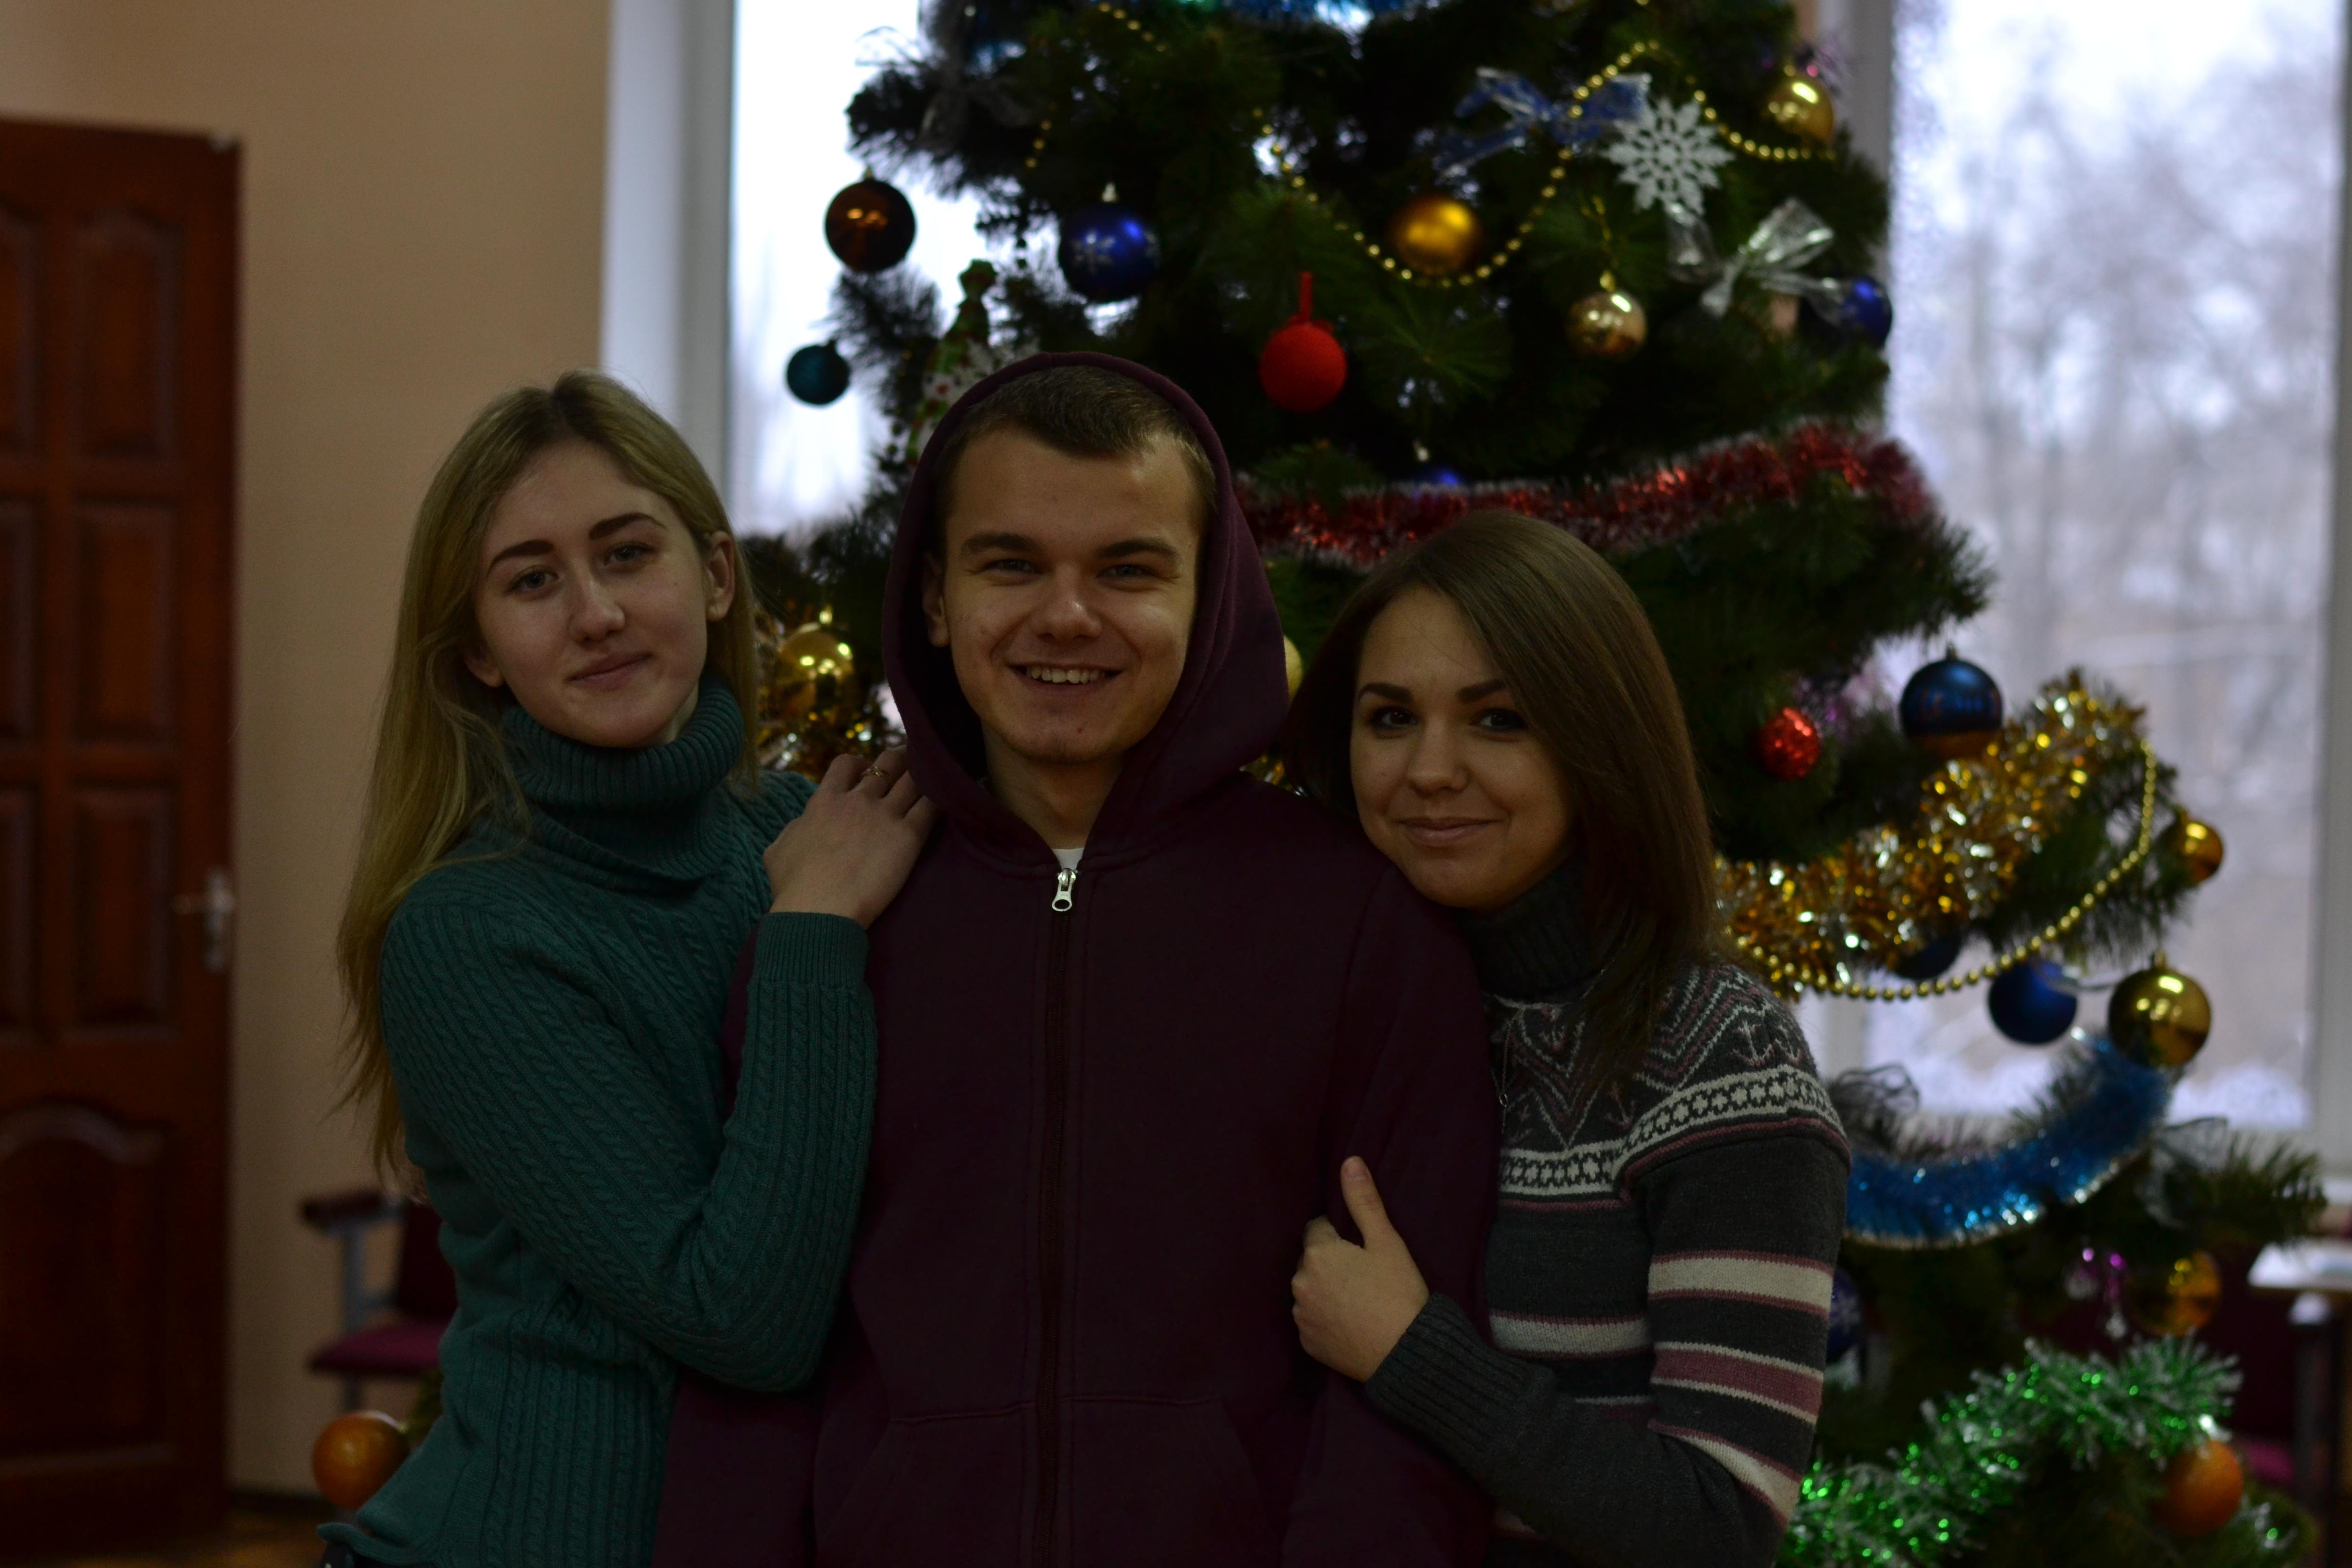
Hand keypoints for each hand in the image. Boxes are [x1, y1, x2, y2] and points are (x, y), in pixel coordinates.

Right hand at [764, 748, 938, 926]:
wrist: (818, 911)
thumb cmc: (793, 888)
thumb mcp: (778, 851)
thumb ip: (793, 830)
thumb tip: (801, 825)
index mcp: (824, 802)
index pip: (846, 765)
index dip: (860, 764)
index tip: (867, 772)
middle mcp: (856, 801)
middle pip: (886, 764)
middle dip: (900, 760)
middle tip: (911, 763)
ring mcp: (883, 816)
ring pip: (912, 779)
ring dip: (925, 773)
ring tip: (937, 772)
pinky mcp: (907, 836)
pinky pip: (931, 806)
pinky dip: (941, 798)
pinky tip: (951, 796)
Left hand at [1290, 1156, 1430, 1382]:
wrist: (1405, 1355)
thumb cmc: (1398, 1292)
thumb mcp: (1386, 1242)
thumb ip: (1364, 1201)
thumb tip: (1350, 1161)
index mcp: (1317, 1253)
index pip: (1317, 1229)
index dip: (1339, 1236)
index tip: (1360, 1249)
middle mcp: (1300, 1283)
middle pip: (1311, 1261)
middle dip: (1330, 1262)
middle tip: (1364, 1275)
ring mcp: (1302, 1316)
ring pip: (1309, 1291)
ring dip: (1325, 1290)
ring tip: (1358, 1300)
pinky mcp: (1307, 1344)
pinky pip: (1312, 1321)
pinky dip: (1325, 1318)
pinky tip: (1351, 1322)